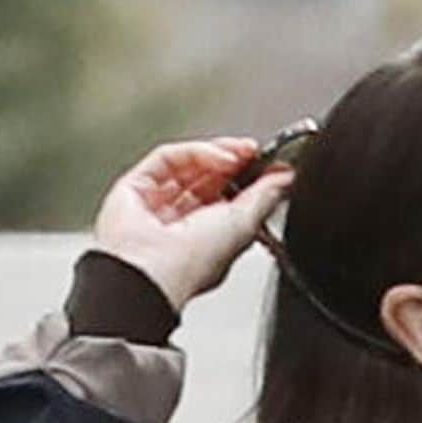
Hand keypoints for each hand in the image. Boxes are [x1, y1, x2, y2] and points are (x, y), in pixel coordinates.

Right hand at [91, 138, 295, 311]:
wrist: (152, 271)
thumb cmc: (192, 264)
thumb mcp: (245, 225)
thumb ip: (266, 197)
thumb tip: (286, 178)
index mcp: (210, 236)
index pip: (230, 196)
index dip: (251, 177)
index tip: (273, 166)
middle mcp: (182, 220)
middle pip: (210, 176)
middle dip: (236, 161)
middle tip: (254, 152)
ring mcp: (157, 202)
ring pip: (189, 164)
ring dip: (220, 153)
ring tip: (242, 152)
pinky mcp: (135, 186)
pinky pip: (167, 158)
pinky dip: (196, 151)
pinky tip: (220, 155)